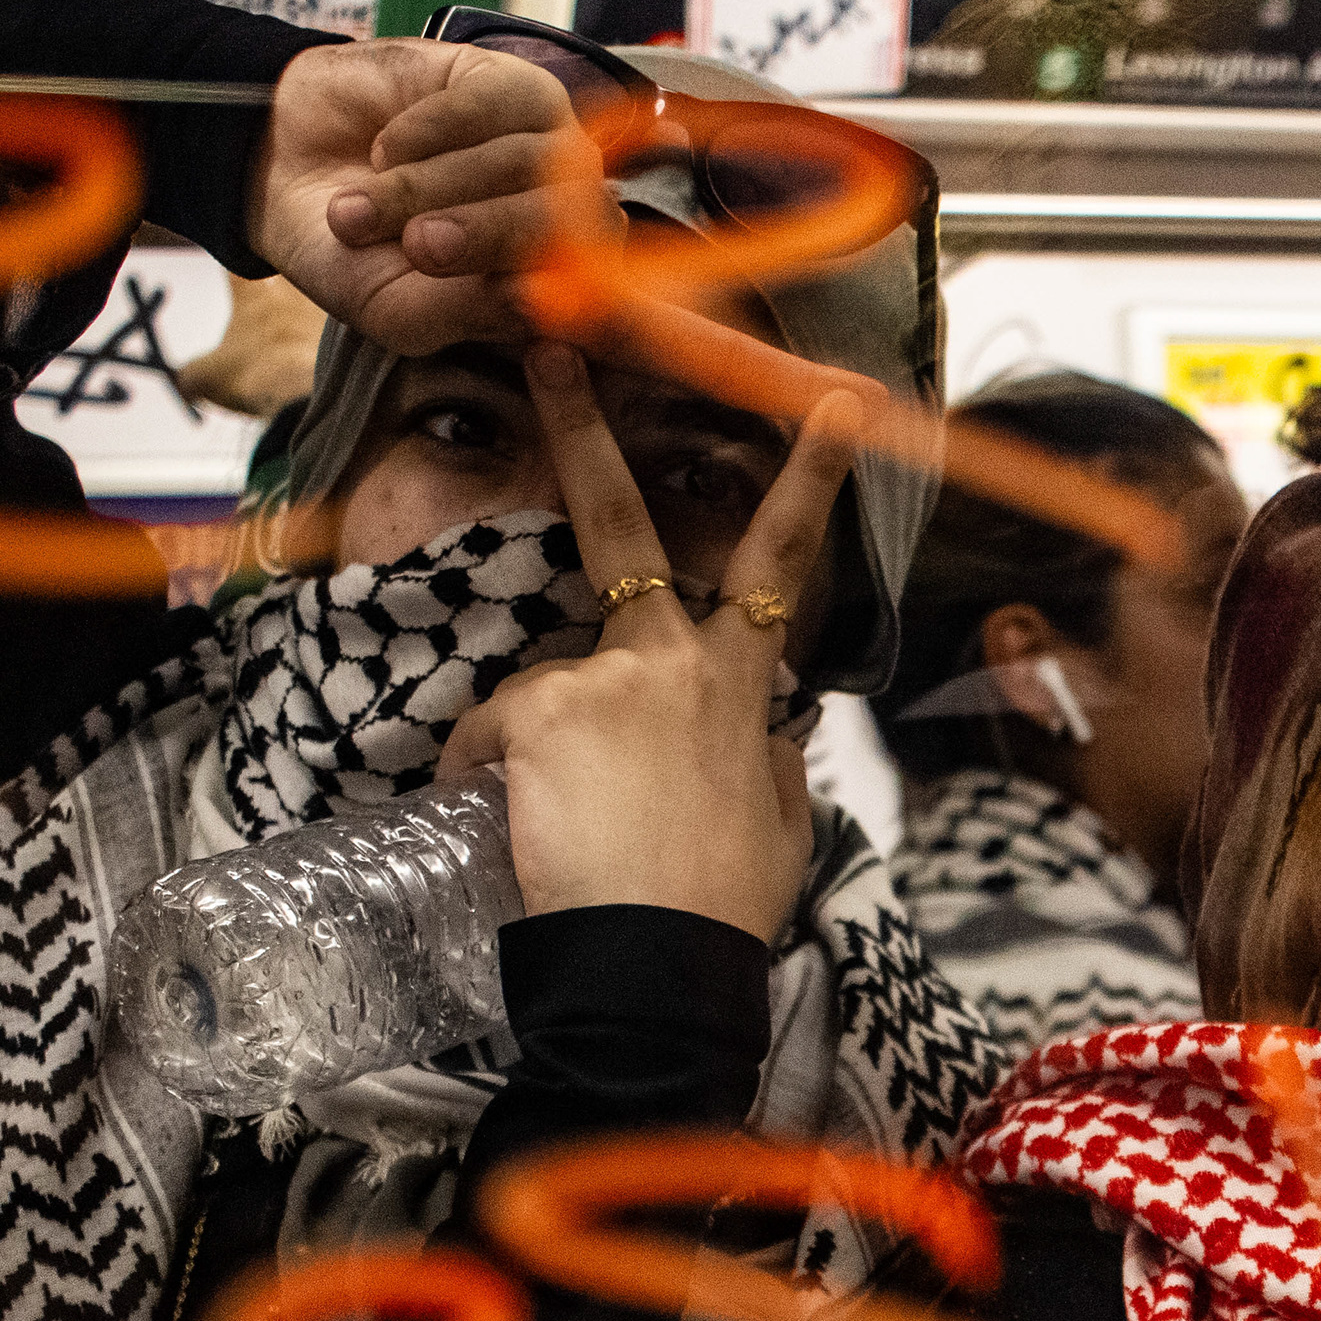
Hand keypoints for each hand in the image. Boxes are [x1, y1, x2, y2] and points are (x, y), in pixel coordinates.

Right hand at [247, 40, 614, 354]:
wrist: (285, 171)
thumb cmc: (354, 252)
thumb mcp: (397, 308)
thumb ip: (470, 313)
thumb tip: (535, 297)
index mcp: (558, 281)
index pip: (591, 294)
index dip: (541, 295)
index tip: (482, 300)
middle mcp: (570, 212)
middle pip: (565, 224)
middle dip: (483, 237)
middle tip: (416, 248)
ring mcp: (548, 143)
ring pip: (526, 163)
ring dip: (433, 188)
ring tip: (365, 209)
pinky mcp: (510, 82)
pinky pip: (489, 105)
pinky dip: (427, 132)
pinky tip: (386, 150)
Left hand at [439, 344, 842, 940]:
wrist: (663, 965)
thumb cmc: (723, 912)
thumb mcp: (779, 831)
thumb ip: (773, 768)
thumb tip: (774, 743)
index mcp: (740, 687)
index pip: (780, 566)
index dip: (808, 482)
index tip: (833, 409)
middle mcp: (674, 660)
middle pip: (624, 529)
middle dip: (586, 433)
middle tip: (551, 355)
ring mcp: (605, 679)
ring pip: (540, 689)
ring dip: (530, 754)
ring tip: (560, 837)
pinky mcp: (538, 714)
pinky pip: (489, 740)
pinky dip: (486, 785)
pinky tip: (522, 838)